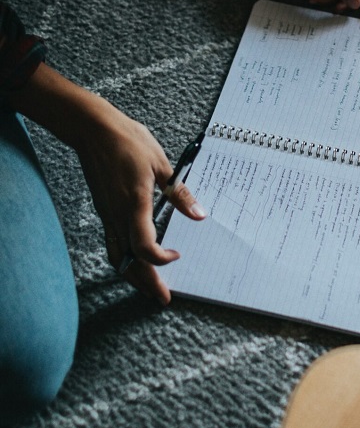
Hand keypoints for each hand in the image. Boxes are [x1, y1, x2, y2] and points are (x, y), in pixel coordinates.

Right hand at [6, 64, 205, 303]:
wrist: (92, 128)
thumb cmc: (128, 141)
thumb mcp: (162, 164)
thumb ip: (180, 193)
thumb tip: (200, 215)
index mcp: (134, 204)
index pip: (143, 246)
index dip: (160, 259)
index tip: (176, 256)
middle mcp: (117, 214)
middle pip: (129, 261)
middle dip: (146, 282)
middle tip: (162, 299)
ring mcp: (108, 214)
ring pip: (118, 255)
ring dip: (133, 274)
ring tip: (149, 286)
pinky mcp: (104, 210)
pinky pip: (113, 242)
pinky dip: (124, 258)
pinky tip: (135, 260)